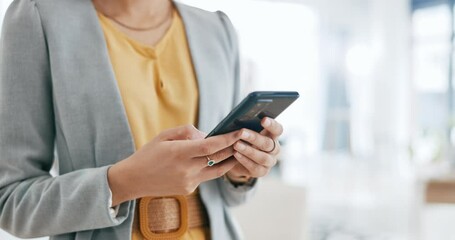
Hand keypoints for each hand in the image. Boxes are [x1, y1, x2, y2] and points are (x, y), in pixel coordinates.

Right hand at [108, 125, 240, 205]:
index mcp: (179, 153)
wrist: (133, 180)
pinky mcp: (189, 189)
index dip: (227, 139)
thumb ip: (186, 132)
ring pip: (217, 170)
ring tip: (237, 150)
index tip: (240, 131)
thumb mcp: (164, 136)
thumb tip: (206, 135)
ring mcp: (189, 182)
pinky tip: (213, 159)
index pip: (210, 146)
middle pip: (218, 158)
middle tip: (244, 138)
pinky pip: (205, 176)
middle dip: (233, 148)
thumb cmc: (148, 154)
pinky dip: (210, 167)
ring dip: (228, 160)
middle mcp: (186, 169)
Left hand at [226, 117, 282, 181]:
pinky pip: (255, 167)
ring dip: (249, 151)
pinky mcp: (262, 172)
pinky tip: (236, 154)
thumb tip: (238, 119)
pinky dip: (245, 160)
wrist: (236, 160)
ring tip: (236, 145)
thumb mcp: (245, 133)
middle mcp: (274, 149)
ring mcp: (269, 162)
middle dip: (254, 138)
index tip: (263, 120)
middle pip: (268, 144)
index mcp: (273, 136)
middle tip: (242, 132)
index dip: (272, 125)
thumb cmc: (242, 141)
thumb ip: (246, 126)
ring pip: (263, 157)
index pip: (277, 130)